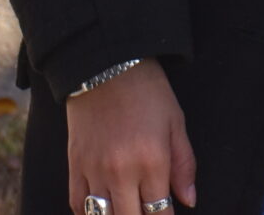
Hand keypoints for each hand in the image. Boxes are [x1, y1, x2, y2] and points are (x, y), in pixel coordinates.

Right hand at [68, 60, 197, 211]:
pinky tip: (102, 209)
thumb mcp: (176, 123)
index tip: (166, 214)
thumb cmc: (147, 91)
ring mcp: (94, 170)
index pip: (159, 213)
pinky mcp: (75, 164)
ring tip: (126, 209)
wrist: (106, 64)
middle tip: (147, 212)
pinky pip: (77, 203)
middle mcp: (121, 172)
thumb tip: (189, 200)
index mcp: (152, 162)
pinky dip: (88, 212)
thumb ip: (184, 165)